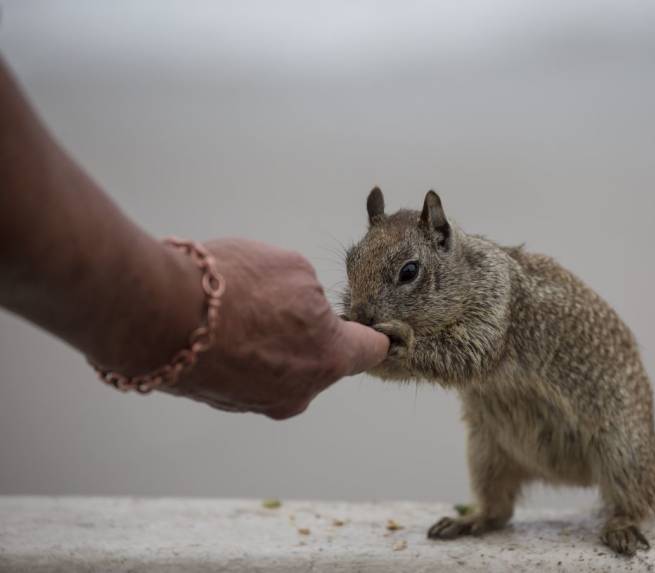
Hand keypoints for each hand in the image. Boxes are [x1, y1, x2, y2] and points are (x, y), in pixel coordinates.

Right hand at [164, 238, 388, 418]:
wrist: (158, 314)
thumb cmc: (232, 289)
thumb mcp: (293, 269)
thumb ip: (314, 294)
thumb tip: (307, 305)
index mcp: (330, 358)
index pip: (370, 351)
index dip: (374, 335)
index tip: (380, 332)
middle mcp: (298, 392)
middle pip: (320, 360)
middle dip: (309, 333)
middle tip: (283, 302)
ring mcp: (258, 402)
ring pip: (279, 367)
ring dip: (269, 341)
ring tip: (239, 309)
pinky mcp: (222, 402)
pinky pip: (245, 373)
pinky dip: (239, 351)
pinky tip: (217, 325)